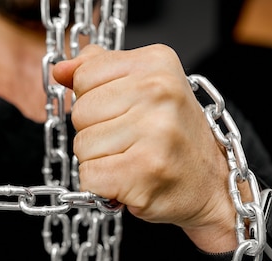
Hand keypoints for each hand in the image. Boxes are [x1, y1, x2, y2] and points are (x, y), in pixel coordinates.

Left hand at [53, 44, 235, 249]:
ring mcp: (155, 131)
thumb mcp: (144, 88)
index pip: (84, 76)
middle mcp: (159, 91)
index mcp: (157, 63)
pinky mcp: (144, 170)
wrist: (210, 186)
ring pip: (81, 146)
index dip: (94, 101)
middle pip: (79, 112)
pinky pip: (89, 176)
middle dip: (95, 133)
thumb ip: (99, 71)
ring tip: (132, 159)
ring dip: (99, 161)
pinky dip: (101, 186)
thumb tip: (61, 69)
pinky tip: (129, 180)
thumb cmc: (174, 138)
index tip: (123, 112)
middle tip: (130, 141)